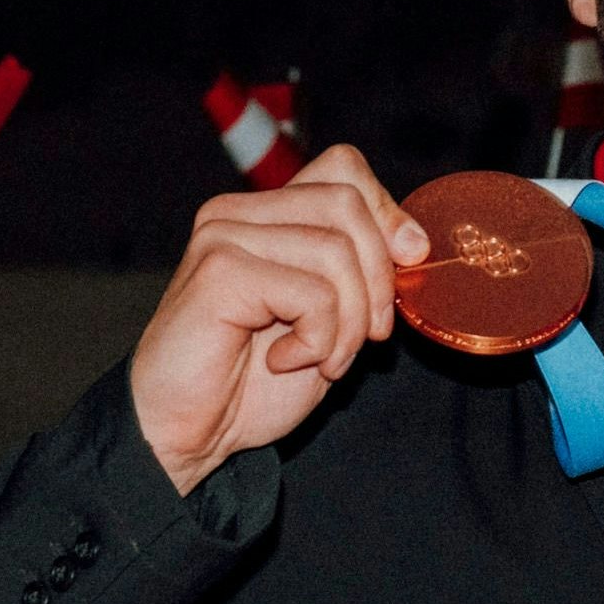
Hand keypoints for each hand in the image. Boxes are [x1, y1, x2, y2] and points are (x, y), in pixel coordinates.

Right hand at [128, 145, 429, 495]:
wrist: (188, 433)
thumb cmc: (252, 382)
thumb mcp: (327, 319)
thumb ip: (360, 271)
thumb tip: (415, 242)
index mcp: (264, 214)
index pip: (344, 169)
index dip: (387, 213)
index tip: (408, 264)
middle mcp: (236, 213)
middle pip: (348, 204)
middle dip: (378, 279)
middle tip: (364, 337)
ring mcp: (222, 236)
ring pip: (336, 251)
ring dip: (347, 323)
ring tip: (321, 358)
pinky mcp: (218, 272)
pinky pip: (313, 293)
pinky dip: (319, 339)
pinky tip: (284, 361)